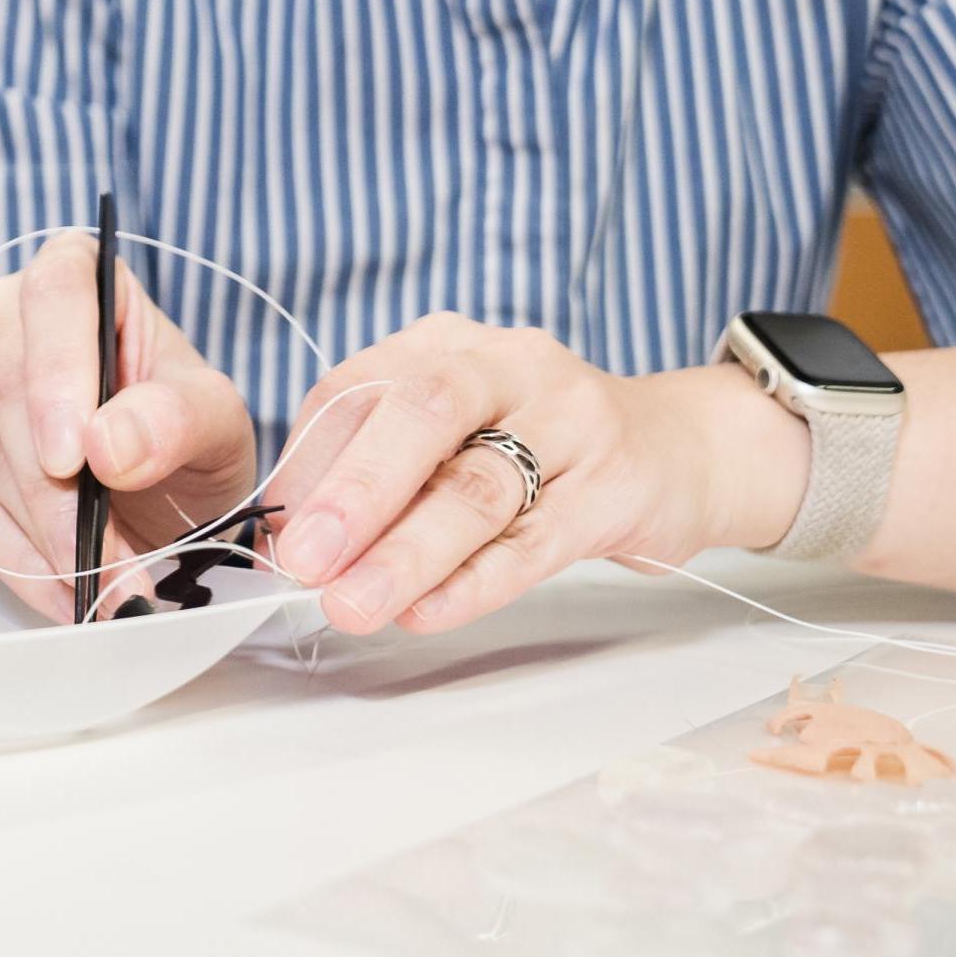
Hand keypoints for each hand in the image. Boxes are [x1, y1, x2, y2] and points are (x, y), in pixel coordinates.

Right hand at [0, 229, 257, 621]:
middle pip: (6, 388)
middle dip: (57, 493)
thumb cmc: (191, 430)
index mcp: (81, 273)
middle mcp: (11, 316)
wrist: (169, 485)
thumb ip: (176, 419)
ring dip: (41, 536)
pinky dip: (14, 558)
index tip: (72, 459)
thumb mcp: (217, 420)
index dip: (56, 376)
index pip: (55, 295)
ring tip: (104, 585)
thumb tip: (109, 444)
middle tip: (110, 562)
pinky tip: (64, 589)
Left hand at [270, 313, 807, 635]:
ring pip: (479, 484)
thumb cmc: (541, 449)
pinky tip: (427, 612)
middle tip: (308, 560)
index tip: (277, 535)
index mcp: (451, 344)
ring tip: (354, 605)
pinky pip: (536, 539)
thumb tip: (293, 544)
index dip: (312, 462)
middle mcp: (510, 363)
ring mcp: (571, 419)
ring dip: (408, 551)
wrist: (677, 449)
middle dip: (358, 488)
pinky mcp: (616, 485)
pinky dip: (475, 580)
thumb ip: (384, 475)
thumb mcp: (459, 434)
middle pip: (425, 411)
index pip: (361, 386)